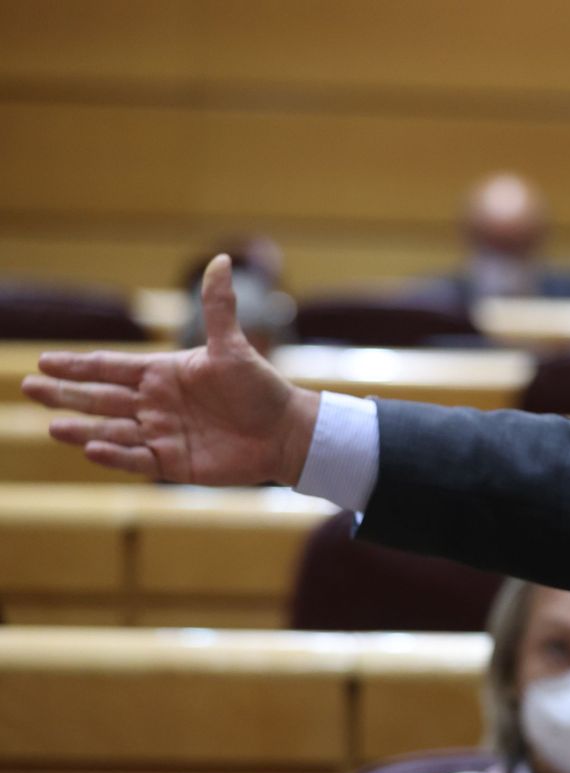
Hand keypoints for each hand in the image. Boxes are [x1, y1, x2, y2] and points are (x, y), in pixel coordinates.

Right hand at [21, 255, 320, 485]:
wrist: (285, 432)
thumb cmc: (261, 388)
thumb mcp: (235, 347)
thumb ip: (219, 307)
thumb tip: (221, 259)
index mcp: (162, 373)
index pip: (111, 368)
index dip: (79, 366)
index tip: (45, 361)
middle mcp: (155, 403)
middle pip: (101, 398)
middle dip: (66, 394)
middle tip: (30, 388)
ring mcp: (161, 434)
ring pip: (112, 430)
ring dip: (82, 427)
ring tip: (53, 425)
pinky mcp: (173, 463)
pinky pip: (137, 459)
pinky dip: (115, 455)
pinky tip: (92, 448)